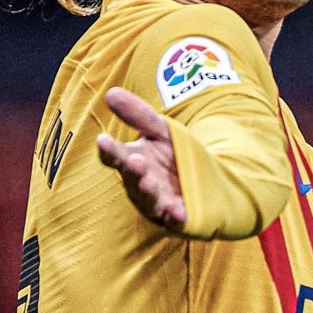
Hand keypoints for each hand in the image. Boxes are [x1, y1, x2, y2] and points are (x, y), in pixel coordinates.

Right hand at [97, 87, 187, 230]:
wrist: (209, 179)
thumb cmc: (175, 153)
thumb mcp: (161, 130)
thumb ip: (138, 115)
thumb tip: (111, 92)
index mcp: (133, 161)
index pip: (115, 156)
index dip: (109, 150)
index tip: (103, 139)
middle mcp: (141, 184)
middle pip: (133, 179)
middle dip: (132, 170)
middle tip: (132, 160)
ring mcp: (158, 203)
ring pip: (149, 200)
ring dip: (147, 192)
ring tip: (147, 181)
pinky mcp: (178, 217)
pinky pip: (175, 219)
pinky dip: (175, 217)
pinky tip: (178, 212)